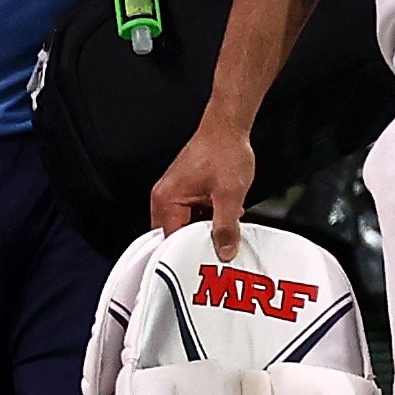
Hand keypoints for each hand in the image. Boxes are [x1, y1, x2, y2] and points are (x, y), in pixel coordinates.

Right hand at [149, 117, 255, 260]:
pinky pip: (194, 215)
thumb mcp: (229, 194)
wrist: (228, 128)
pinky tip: (225, 222)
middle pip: (177, 236)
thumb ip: (226, 226)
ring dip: (205, 232)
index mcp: (166, 200)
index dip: (188, 256)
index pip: (170, 242)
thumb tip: (225, 251)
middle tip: (216, 255)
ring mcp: (175, 194)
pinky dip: (209, 221)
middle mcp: (165, 198)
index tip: (204, 266)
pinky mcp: (187, 192)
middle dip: (197, 245)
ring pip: (188, 226)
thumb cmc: (223, 151)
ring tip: (223, 238)